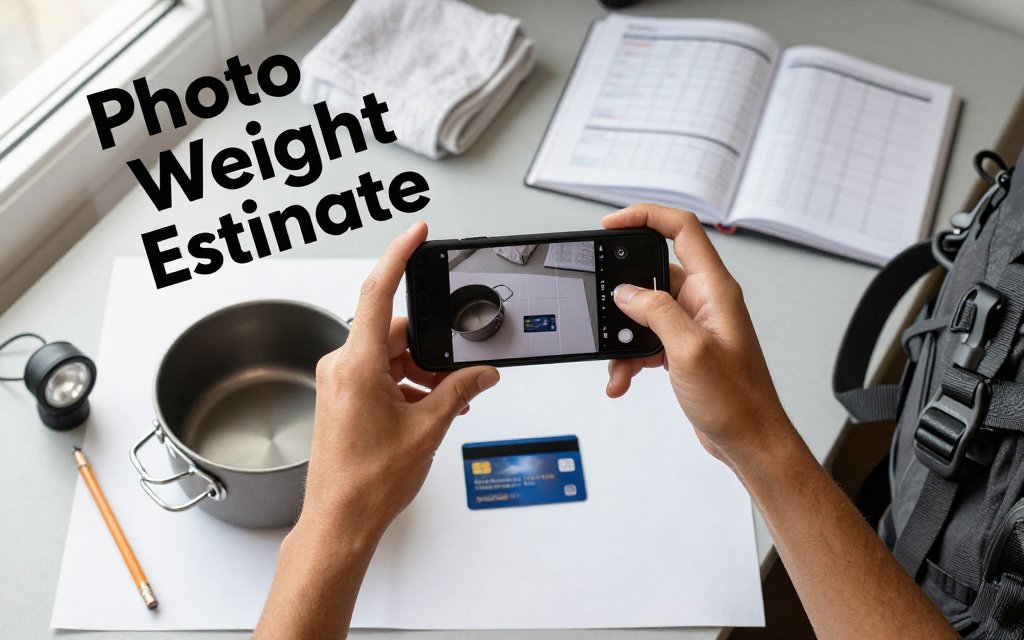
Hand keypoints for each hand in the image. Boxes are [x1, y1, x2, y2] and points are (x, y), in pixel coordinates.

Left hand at [299, 221, 499, 544]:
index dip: (398, 256)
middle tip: (458, 372)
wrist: (338, 522)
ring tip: (444, 402)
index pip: (377, 291)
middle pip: (393, 331)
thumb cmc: (367, 483)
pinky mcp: (339, 397)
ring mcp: (337, 382)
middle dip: (429, 348)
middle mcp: (341, 367)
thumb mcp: (427, 430)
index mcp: (357, 365)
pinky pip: (376, 373)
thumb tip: (482, 375)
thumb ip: (459, 392)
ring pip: (387, 354)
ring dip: (419, 370)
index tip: (415, 234)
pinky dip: (404, 383)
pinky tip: (426, 407)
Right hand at [603, 204, 790, 468]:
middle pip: (653, 273)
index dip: (646, 217)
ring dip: (624, 337)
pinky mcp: (682, 350)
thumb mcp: (690, 350)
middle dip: (623, 292)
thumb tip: (627, 292)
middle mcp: (704, 302)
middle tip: (601, 303)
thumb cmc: (738, 401)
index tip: (612, 224)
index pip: (682, 230)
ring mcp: (693, 326)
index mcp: (714, 290)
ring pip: (644, 313)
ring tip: (618, 362)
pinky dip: (631, 358)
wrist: (750, 441)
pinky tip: (623, 379)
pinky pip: (647, 341)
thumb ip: (657, 312)